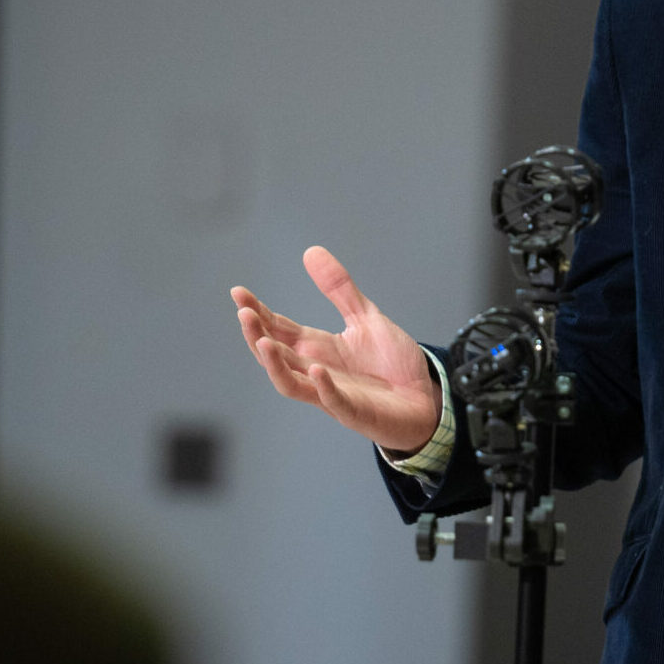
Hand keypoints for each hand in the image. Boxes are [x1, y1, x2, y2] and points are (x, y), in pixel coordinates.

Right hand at [231, 246, 441, 454]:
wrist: (425, 398)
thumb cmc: (391, 363)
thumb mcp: (365, 317)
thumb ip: (339, 289)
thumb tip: (310, 251)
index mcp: (317, 348)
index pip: (279, 329)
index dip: (258, 312)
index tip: (238, 292)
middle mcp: (316, 371)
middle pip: (276, 355)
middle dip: (257, 335)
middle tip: (244, 313)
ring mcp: (332, 394)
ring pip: (291, 384)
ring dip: (275, 364)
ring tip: (264, 342)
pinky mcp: (354, 412)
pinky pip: (334, 402)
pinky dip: (324, 388)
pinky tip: (318, 370)